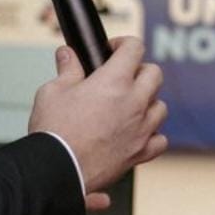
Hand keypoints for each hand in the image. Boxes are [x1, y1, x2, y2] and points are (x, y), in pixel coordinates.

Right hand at [28, 36, 167, 194]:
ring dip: (148, 101)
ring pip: (161, 106)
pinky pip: (160, 140)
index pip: (135, 48)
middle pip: (154, 74)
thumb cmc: (53, 132)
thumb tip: (68, 55)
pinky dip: (152, 135)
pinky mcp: (140, 153)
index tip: (113, 49)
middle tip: (122, 76)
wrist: (56, 171)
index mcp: (114, 82)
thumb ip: (67, 70)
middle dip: (139, 69)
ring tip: (129, 105)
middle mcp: (134, 103)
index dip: (124, 43)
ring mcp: (141, 129)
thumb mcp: (53, 91)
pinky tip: (137, 133)